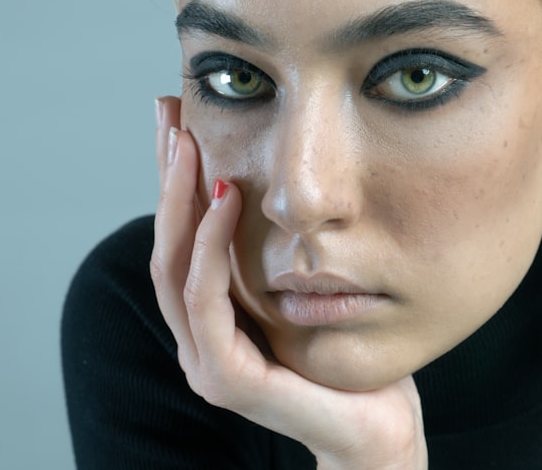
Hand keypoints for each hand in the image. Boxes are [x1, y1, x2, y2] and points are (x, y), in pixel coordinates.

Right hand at [151, 96, 427, 468]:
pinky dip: (209, 247)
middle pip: (166, 246)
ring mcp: (206, 363)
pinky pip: (206, 303)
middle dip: (165, 177)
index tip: (175, 119)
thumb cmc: (345, 357)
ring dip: (178, 201)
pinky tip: (224, 200)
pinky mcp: (228, 380)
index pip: (179, 240)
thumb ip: (276, 254)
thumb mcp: (304, 289)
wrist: (377, 427)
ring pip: (175, 269)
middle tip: (168, 114)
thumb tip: (272, 184)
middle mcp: (197, 340)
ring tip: (189, 144)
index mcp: (209, 320)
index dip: (171, 180)